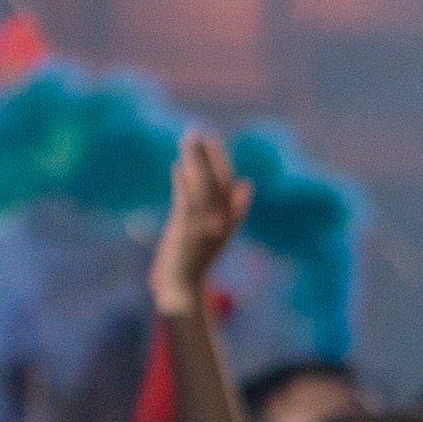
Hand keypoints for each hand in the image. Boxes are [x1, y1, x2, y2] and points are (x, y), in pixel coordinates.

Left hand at [150, 128, 246, 313]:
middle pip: (220, 182)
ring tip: (188, 139)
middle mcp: (221, 224)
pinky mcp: (188, 231)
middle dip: (212, 155)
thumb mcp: (216, 235)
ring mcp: (205, 227)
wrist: (182, 290)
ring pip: (204, 186)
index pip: (231, 188)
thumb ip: (232, 209)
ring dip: (196, 161)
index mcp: (229, 224)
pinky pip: (188, 200)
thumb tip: (245, 183)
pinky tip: (177, 165)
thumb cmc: (195, 262)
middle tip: (202, 131)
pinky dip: (184, 181)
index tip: (212, 140)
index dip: (222, 164)